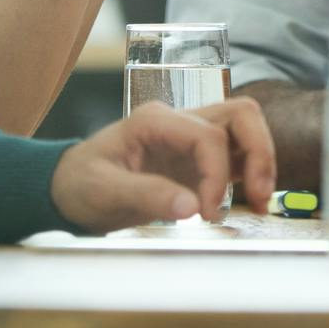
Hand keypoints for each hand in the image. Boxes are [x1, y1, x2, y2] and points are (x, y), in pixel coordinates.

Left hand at [52, 99, 278, 228]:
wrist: (66, 190)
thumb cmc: (79, 185)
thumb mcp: (104, 192)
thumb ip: (147, 196)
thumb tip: (191, 208)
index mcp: (154, 120)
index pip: (208, 136)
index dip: (216, 175)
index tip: (207, 212)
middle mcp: (178, 121)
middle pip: (240, 115)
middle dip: (259, 153)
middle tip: (260, 195)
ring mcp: (190, 138)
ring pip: (245, 130)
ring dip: (261, 161)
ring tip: (262, 200)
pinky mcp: (197, 159)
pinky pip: (237, 156)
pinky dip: (251, 174)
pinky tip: (255, 201)